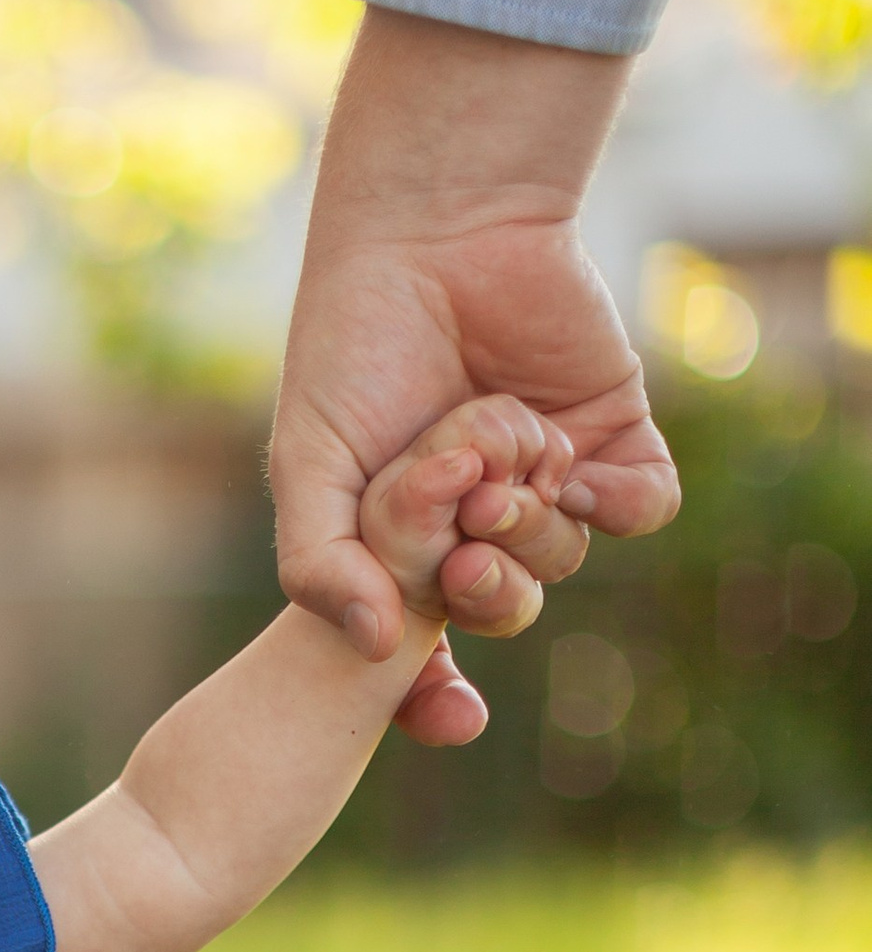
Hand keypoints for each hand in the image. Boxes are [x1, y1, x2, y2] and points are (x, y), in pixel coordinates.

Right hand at [275, 12, 678, 749]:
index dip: (434, 698)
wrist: (429, 233)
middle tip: (460, 556)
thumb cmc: (349, 346)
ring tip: (497, 473)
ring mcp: (548, 476)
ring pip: (567, 558)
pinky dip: (619, 503)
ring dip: (533, 533)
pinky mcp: (611, 431)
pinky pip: (645, 506)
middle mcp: (479, 521)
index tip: (449, 718)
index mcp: (406, 546)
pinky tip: (565, 469)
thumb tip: (373, 646)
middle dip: (488, 599)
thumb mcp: (306, 465)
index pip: (427, 651)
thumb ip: (317, 562)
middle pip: (506, 610)